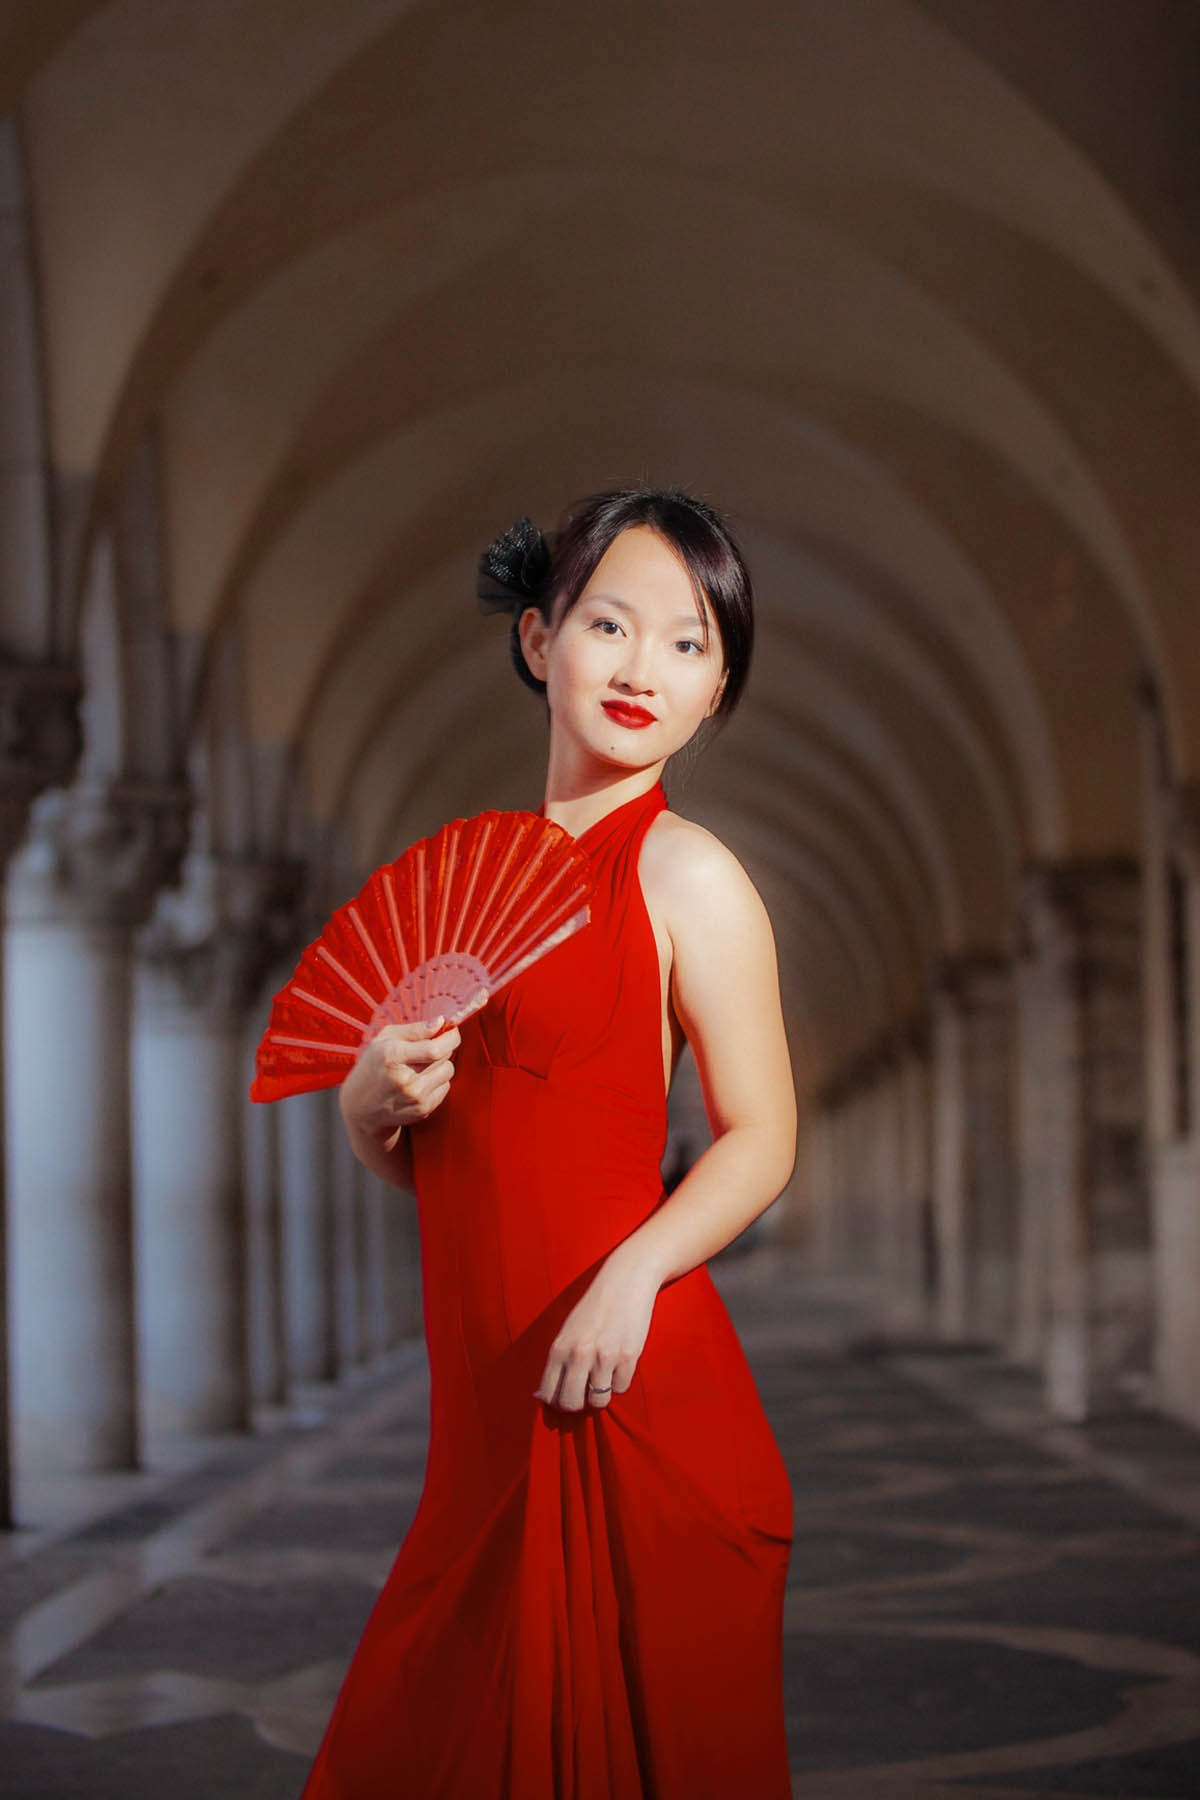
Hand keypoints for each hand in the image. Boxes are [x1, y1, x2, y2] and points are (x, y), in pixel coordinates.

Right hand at [339, 1015, 461, 1145]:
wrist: (361, 1109)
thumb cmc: (372, 1067)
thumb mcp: (384, 1039)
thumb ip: (415, 1029)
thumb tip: (441, 1022)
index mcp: (392, 1057)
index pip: (434, 1049)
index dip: (450, 1038)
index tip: (452, 1031)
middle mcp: (405, 1080)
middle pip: (445, 1058)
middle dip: (443, 1049)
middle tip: (428, 1049)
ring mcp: (415, 1098)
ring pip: (448, 1072)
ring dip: (440, 1066)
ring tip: (421, 1067)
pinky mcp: (423, 1110)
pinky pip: (445, 1088)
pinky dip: (437, 1082)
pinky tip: (419, 1082)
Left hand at [533, 1253, 660, 1412]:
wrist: (625, 1281)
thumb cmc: (594, 1307)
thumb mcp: (568, 1330)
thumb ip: (556, 1362)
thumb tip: (539, 1396)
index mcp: (559, 1347)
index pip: (548, 1394)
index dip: (556, 1402)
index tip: (565, 1397)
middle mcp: (579, 1354)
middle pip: (571, 1403)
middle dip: (578, 1404)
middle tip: (585, 1393)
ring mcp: (604, 1357)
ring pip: (598, 1401)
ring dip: (601, 1394)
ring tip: (604, 1375)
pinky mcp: (628, 1357)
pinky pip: (621, 1388)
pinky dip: (620, 1381)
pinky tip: (619, 1364)